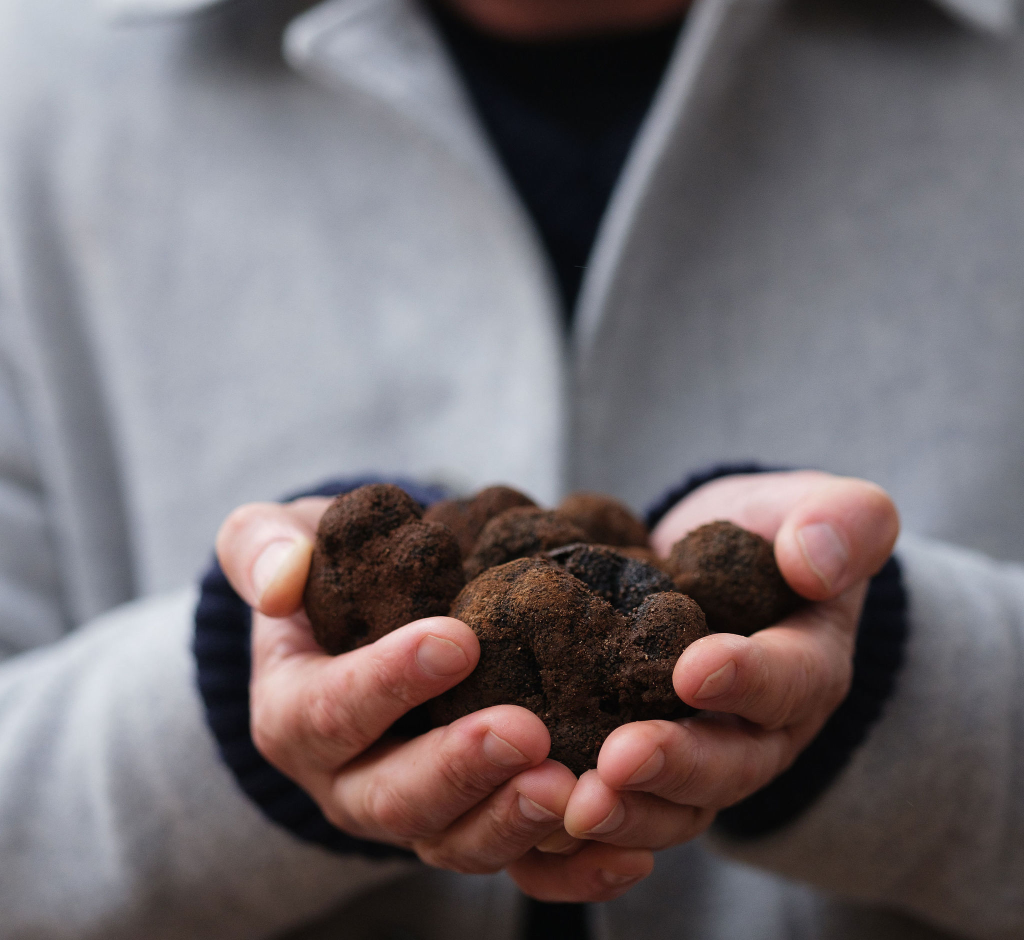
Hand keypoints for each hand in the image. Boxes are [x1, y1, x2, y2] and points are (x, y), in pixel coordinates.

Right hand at [215, 497, 652, 901]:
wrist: (369, 619)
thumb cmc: (327, 575)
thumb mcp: (278, 541)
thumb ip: (261, 547)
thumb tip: (281, 581)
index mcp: (294, 714)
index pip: (327, 712)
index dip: (388, 682)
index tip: (458, 640)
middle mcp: (347, 781)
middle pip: (392, 800)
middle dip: (458, 770)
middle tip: (526, 732)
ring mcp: (413, 813)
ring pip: (453, 843)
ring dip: (512, 823)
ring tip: (571, 788)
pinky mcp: (471, 825)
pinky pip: (516, 868)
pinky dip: (569, 871)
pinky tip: (624, 851)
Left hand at [560, 471, 899, 850]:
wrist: (718, 559)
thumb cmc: (769, 530)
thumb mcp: (819, 508)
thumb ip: (843, 522)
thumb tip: (812, 562)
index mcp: (809, 665)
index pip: (790, 680)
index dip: (746, 679)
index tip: (693, 671)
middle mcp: (763, 729)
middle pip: (730, 765)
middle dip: (675, 766)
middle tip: (618, 762)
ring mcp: (706, 757)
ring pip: (678, 807)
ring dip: (629, 811)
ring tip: (573, 806)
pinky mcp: (652, 767)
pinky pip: (630, 810)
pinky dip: (593, 830)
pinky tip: (544, 821)